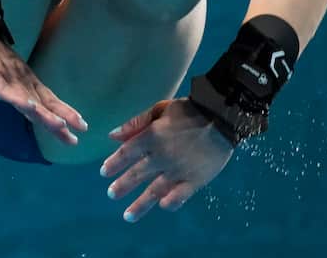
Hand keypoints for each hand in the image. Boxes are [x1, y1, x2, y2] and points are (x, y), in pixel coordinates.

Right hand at [0, 32, 88, 145]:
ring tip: (61, 125)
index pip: (49, 100)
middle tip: (82, 129)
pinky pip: (6, 90)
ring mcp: (8, 76)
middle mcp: (22, 80)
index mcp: (27, 81)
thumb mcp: (8, 74)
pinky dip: (19, 99)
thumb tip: (34, 106)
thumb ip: (19, 90)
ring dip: (45, 113)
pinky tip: (29, 107)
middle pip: (45, 102)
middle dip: (63, 117)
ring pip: (29, 99)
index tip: (82, 127)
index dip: (66, 113)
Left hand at [100, 98, 237, 221]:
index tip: (104, 172)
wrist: (222, 117)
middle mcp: (162, 156)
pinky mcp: (196, 179)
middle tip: (111, 194)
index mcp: (152, 136)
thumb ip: (136, 123)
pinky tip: (162, 206)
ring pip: (155, 190)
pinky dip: (171, 202)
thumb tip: (112, 135)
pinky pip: (180, 195)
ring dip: (140, 204)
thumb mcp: (160, 109)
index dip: (114, 163)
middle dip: (122, 185)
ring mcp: (179, 170)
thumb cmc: (189, 110)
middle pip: (137, 174)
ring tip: (128, 216)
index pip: (127, 153)